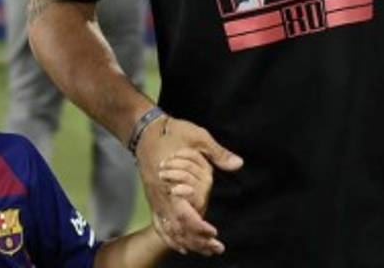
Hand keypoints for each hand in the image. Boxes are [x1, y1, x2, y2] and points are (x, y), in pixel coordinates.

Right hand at [135, 114, 242, 256]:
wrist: (145, 132)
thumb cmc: (173, 134)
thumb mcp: (198, 137)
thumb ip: (217, 154)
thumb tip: (238, 164)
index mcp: (173, 184)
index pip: (184, 214)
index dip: (198, 227)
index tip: (213, 233)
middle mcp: (163, 197)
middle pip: (178, 228)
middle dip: (197, 241)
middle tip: (216, 248)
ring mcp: (156, 200)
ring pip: (170, 229)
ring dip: (187, 242)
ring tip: (206, 251)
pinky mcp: (153, 200)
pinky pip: (160, 225)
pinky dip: (170, 238)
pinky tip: (181, 247)